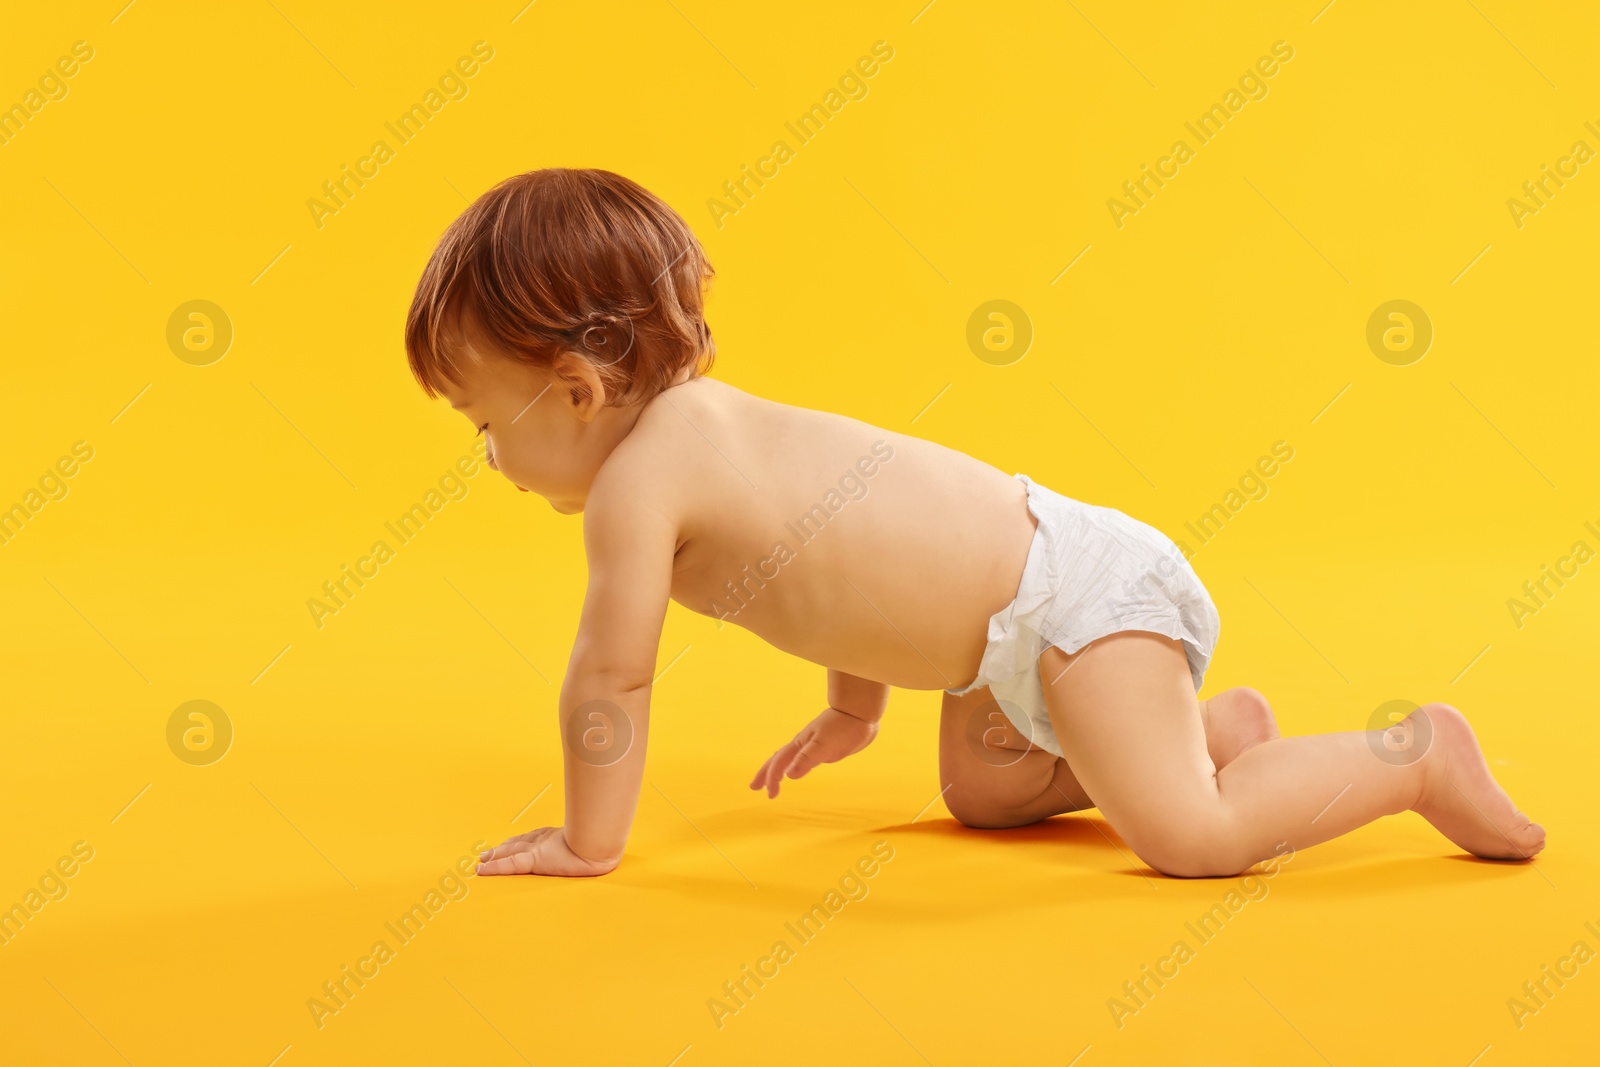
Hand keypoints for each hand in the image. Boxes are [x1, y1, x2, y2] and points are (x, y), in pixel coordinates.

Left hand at [476, 826, 619, 876]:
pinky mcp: (534, 860)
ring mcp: (539, 849)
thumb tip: (607, 849)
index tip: (510, 844)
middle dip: (504, 847)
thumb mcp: (595, 844)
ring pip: (510, 852)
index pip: (534, 838)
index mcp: (558, 837)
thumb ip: (593, 842)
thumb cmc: (601, 844)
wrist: (599, 846)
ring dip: (495, 856)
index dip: (520, 841)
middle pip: (519, 843)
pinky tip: (480, 871)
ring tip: (482, 860)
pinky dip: (493, 868)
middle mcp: (545, 840)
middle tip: (488, 852)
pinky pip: (509, 865)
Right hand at [749, 707, 879, 797]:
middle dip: (766, 774)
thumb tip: (788, 775)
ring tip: (773, 781)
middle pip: (778, 759)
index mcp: (799, 744)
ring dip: (778, 770)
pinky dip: (794, 766)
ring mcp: (812, 745)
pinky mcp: (822, 747)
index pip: (779, 763)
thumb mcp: (824, 745)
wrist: (859, 713)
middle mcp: (802, 745)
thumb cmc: (843, 727)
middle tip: (755, 788)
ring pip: (789, 759)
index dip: (772, 778)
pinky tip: (797, 770)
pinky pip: (802, 759)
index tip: (770, 795)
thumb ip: (806, 759)